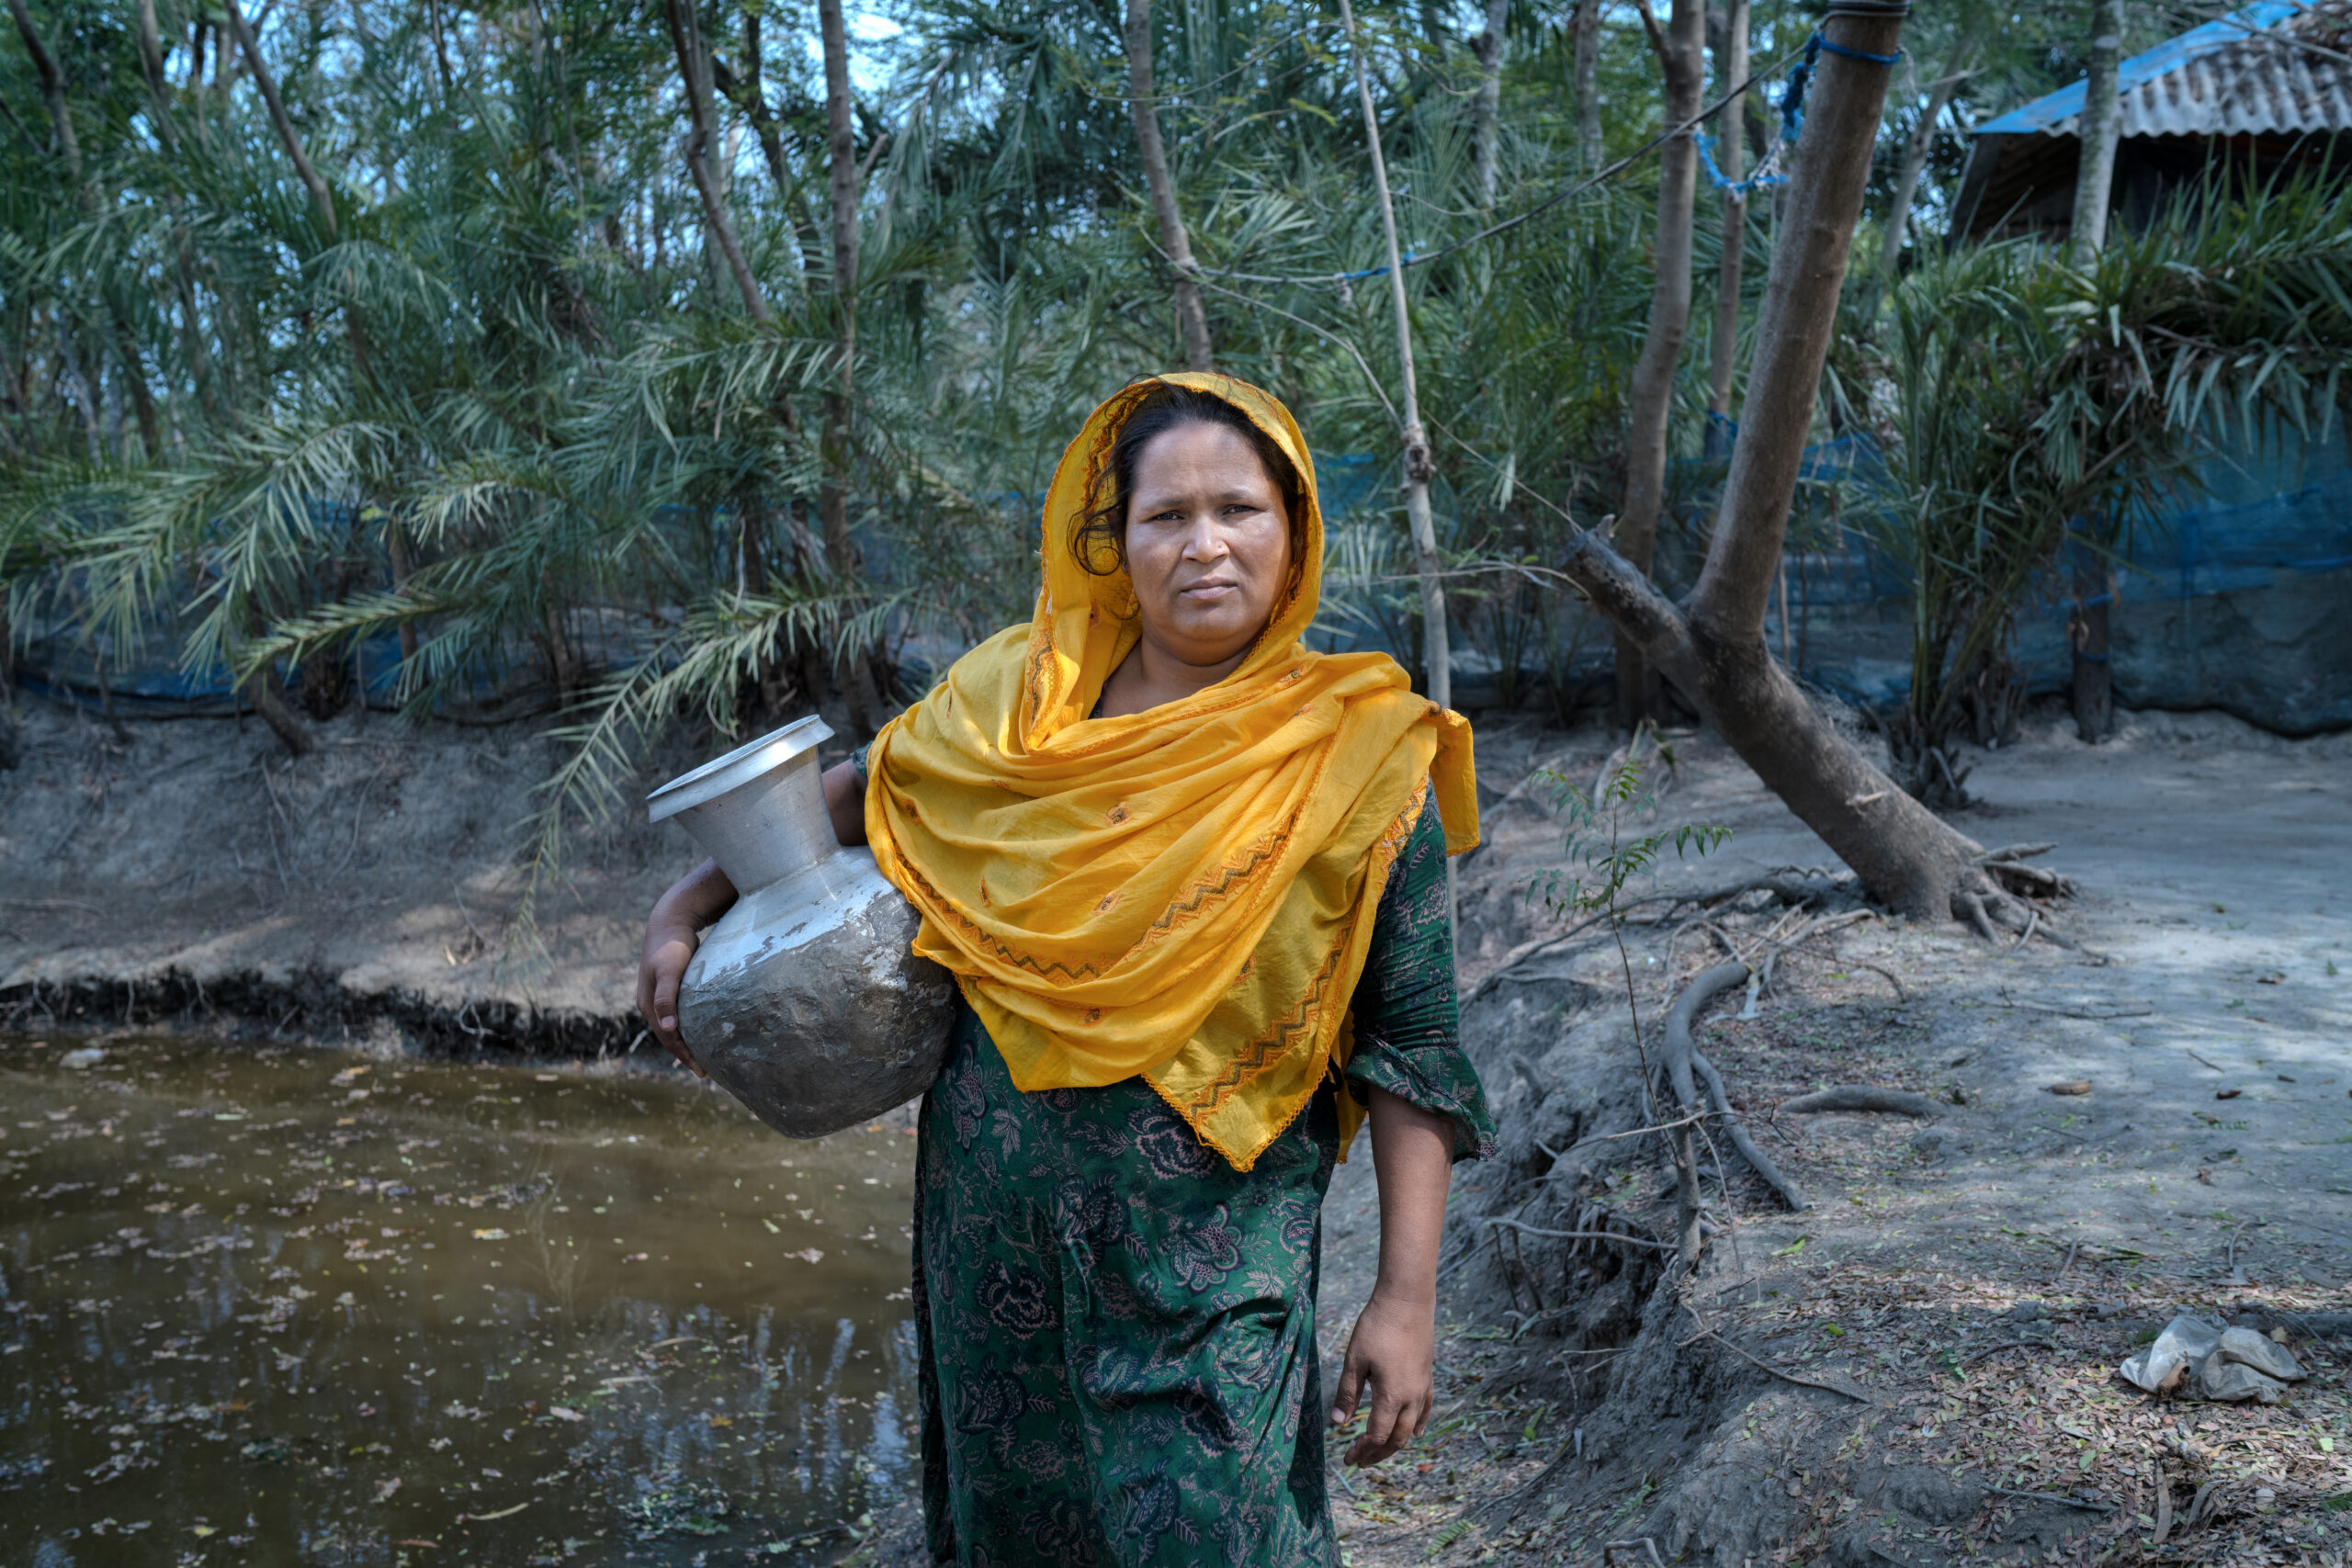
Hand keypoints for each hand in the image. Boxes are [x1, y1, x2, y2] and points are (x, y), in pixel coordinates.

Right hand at [636, 910, 704, 1076]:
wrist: (669, 920)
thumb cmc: (671, 945)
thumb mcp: (669, 971)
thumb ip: (667, 999)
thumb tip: (669, 1029)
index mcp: (648, 1005)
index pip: (667, 1038)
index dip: (684, 1055)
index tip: (702, 1070)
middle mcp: (651, 1004)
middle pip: (669, 1036)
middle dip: (686, 1054)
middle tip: (707, 1071)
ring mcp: (659, 996)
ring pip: (673, 1027)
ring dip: (687, 1042)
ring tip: (705, 1056)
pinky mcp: (670, 987)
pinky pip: (679, 1013)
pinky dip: (689, 1026)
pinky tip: (701, 1029)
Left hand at [1330, 1285, 1435, 1466]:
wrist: (1407, 1301)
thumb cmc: (1377, 1328)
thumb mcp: (1355, 1360)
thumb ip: (1347, 1393)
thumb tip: (1338, 1424)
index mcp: (1392, 1396)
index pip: (1377, 1435)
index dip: (1362, 1451)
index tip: (1347, 1458)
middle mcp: (1412, 1397)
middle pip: (1397, 1439)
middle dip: (1378, 1454)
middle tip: (1360, 1461)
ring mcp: (1423, 1388)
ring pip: (1413, 1428)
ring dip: (1396, 1443)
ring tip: (1380, 1450)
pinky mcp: (1428, 1377)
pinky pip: (1426, 1410)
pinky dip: (1419, 1425)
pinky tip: (1416, 1432)